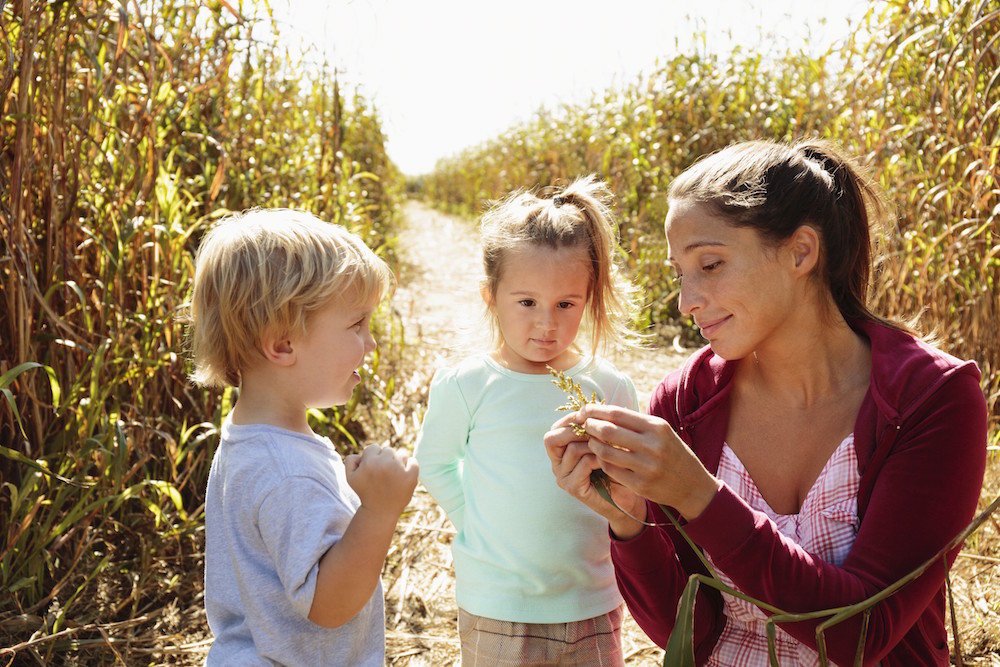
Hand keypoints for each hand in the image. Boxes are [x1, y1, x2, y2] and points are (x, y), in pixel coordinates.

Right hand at [345, 443, 418, 517]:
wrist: (380, 512)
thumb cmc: (365, 492)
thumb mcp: (350, 477)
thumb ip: (350, 460)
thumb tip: (362, 453)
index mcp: (369, 463)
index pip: (374, 447)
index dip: (372, 458)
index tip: (372, 470)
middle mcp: (384, 464)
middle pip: (388, 450)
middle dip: (385, 460)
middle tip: (382, 475)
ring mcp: (399, 470)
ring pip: (401, 455)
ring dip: (398, 463)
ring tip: (392, 477)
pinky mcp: (411, 477)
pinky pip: (413, 461)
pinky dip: (410, 465)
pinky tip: (403, 475)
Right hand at [544, 413, 646, 538]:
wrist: (626, 499)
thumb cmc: (616, 468)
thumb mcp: (604, 444)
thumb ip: (594, 429)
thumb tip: (592, 407)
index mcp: (561, 451)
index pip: (555, 428)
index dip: (571, 419)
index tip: (591, 414)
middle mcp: (557, 464)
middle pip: (552, 438)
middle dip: (576, 430)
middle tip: (597, 430)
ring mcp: (563, 477)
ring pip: (573, 449)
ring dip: (594, 444)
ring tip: (610, 447)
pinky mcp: (573, 488)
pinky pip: (584, 463)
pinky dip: (599, 458)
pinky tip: (610, 461)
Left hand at [579, 404, 720, 520]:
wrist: (693, 486)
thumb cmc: (672, 453)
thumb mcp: (661, 432)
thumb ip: (636, 423)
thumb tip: (603, 411)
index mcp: (657, 427)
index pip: (617, 414)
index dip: (596, 411)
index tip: (585, 410)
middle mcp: (652, 445)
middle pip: (608, 431)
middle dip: (590, 426)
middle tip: (584, 425)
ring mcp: (646, 466)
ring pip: (605, 451)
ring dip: (593, 445)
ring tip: (591, 441)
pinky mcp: (640, 484)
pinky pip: (611, 470)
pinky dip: (601, 461)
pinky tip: (600, 457)